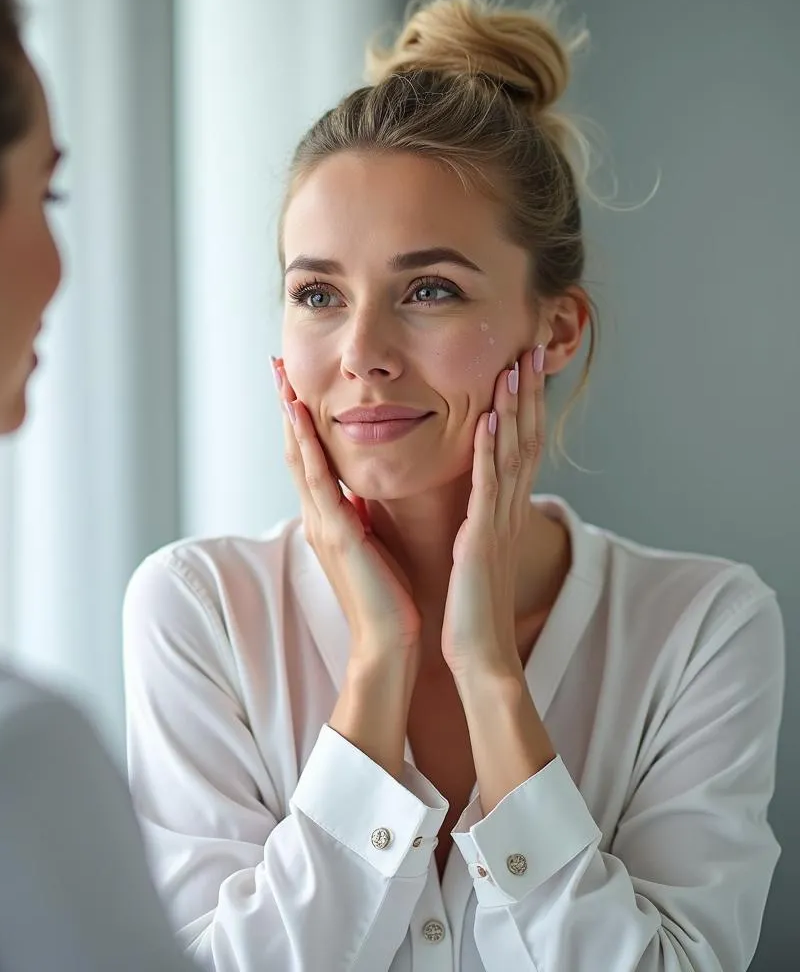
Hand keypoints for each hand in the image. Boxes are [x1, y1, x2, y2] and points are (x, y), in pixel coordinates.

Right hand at [273, 357, 420, 663]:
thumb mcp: (373, 545)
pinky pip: (318, 480)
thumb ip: (362, 518)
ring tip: (282, 376)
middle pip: (295, 449)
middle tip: (278, 365)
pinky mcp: (336, 534)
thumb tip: (362, 494)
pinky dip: (305, 445)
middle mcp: (318, 516)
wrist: (388, 643)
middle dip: (286, 406)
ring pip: (299, 457)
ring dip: (289, 415)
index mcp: (330, 518)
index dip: (300, 420)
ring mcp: (322, 524)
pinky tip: (299, 415)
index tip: (296, 384)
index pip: (310, 458)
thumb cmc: (388, 598)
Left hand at [442, 344, 545, 681]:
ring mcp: (498, 523)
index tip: (521, 363)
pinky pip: (487, 488)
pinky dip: (490, 451)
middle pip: (525, 438)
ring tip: (515, 365)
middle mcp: (507, 510)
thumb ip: (475, 519)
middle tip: (532, 346)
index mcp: (501, 511)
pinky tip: (489, 419)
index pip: (517, 445)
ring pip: (512, 453)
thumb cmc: (471, 607)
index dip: (522, 403)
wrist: (479, 655)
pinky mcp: (481, 540)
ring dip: (514, 408)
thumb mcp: (474, 552)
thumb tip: (469, 498)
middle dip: (528, 391)